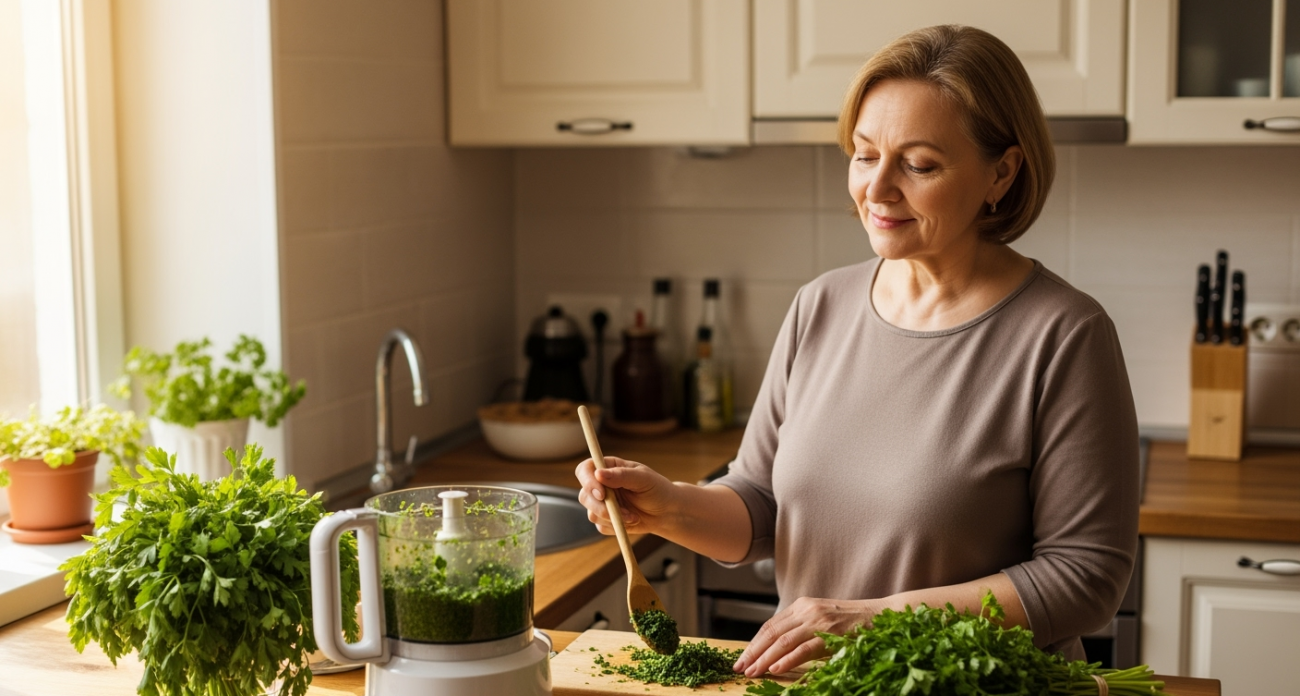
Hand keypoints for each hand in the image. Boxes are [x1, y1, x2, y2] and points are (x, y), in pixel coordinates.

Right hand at [575, 456, 678, 536]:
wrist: (667, 512)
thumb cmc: (657, 489)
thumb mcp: (643, 478)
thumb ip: (622, 475)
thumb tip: (599, 473)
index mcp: (608, 468)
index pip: (585, 470)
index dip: (588, 481)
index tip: (601, 494)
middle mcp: (602, 485)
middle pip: (585, 495)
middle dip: (601, 507)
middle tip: (621, 512)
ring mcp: (602, 503)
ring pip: (592, 513)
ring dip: (613, 518)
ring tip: (633, 516)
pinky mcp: (606, 520)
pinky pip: (601, 526)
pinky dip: (616, 527)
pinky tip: (631, 521)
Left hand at [733, 597, 876, 677]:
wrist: (881, 615)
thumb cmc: (852, 623)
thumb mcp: (821, 621)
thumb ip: (801, 630)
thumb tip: (777, 651)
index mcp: (802, 606)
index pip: (770, 625)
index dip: (754, 643)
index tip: (742, 659)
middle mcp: (806, 610)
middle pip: (772, 632)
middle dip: (753, 652)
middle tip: (740, 668)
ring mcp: (818, 621)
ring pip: (784, 641)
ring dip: (765, 659)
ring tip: (753, 672)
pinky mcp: (831, 634)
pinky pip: (804, 648)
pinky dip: (787, 659)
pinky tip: (775, 669)